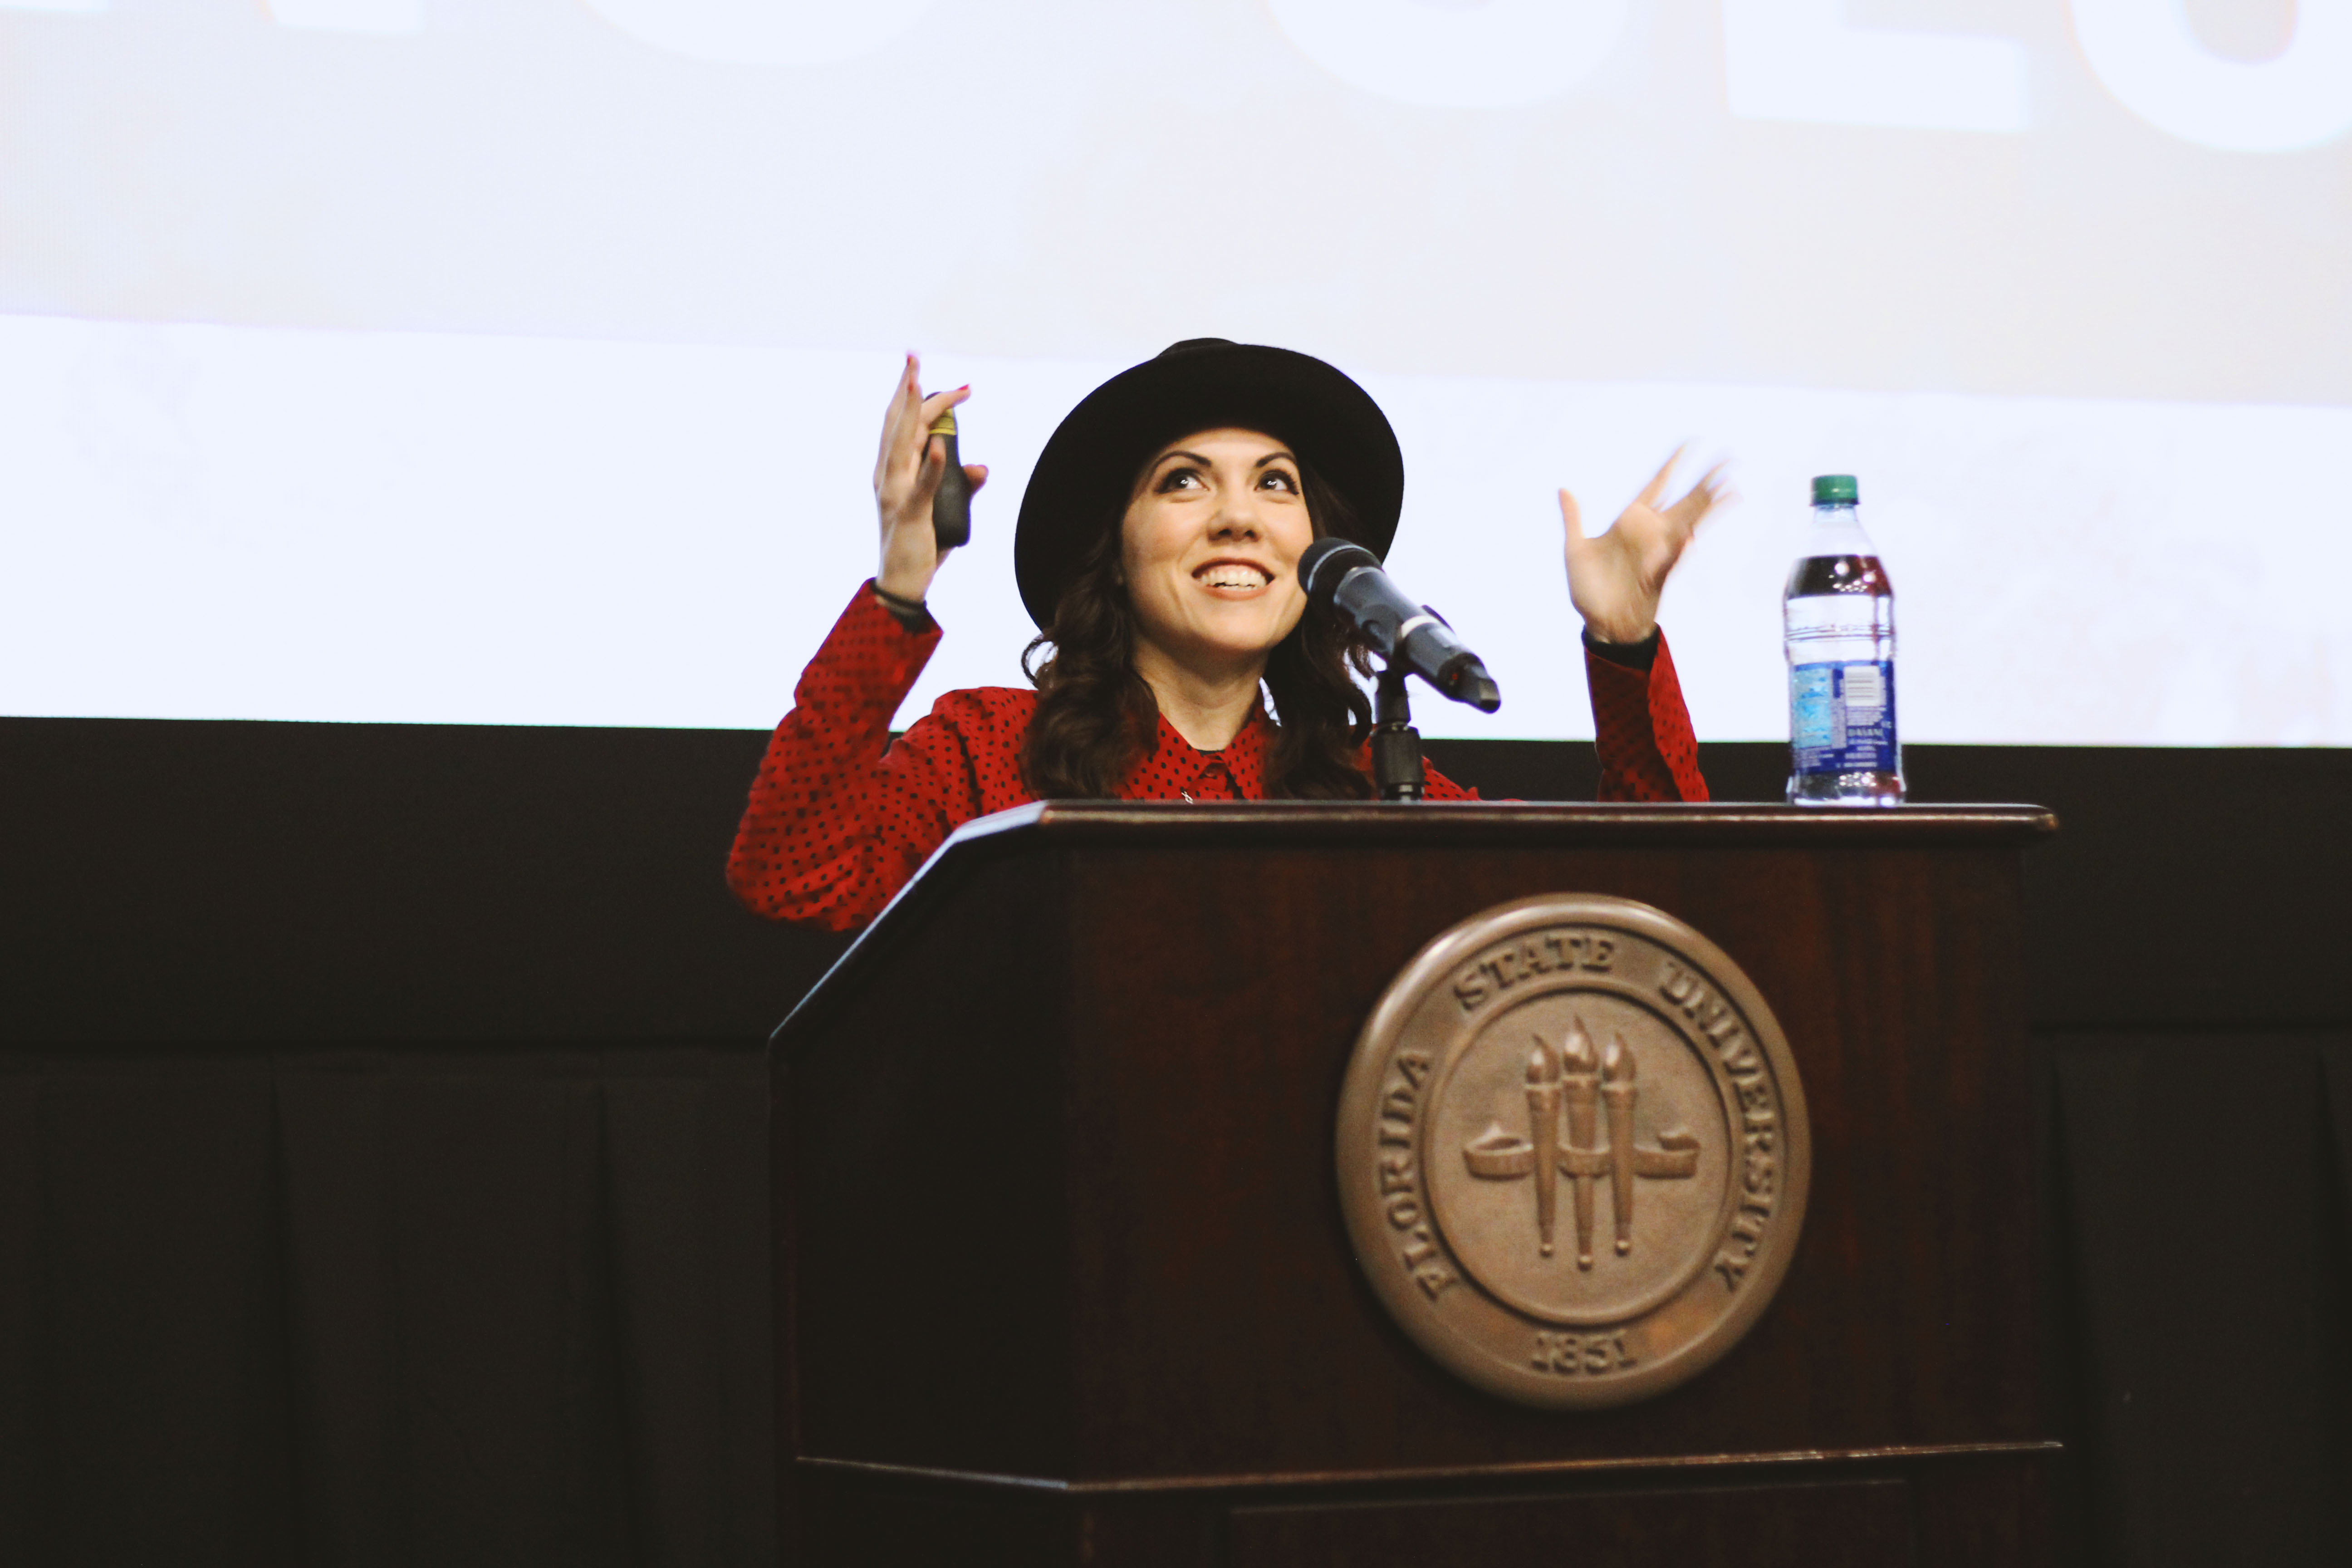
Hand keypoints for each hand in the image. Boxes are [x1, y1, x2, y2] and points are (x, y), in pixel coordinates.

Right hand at [874, 354, 988, 601]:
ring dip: (909, 412)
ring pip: (901, 445)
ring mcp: (894, 494)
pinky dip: (931, 466)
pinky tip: (941, 445)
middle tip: (913, 355)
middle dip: (905, 388)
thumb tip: (983, 467)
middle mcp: (887, 476)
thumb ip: (963, 486)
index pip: (905, 425)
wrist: (902, 583)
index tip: (960, 386)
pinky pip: (921, 486)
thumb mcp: (946, 509)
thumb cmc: (920, 544)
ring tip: (916, 383)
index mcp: (891, 471)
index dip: (925, 399)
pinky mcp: (909, 515)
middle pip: (896, 424)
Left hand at [1560, 451, 1727, 645]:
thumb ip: (1573, 518)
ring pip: (1689, 523)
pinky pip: (1672, 558)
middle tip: (1728, 458)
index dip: (1673, 464)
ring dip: (1707, 508)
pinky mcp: (1658, 574)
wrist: (1601, 625)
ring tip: (1729, 489)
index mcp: (1630, 521)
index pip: (1657, 484)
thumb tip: (1563, 489)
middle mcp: (1649, 533)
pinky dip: (1679, 548)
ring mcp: (1658, 553)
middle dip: (1705, 480)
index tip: (1690, 443)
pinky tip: (1691, 535)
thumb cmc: (1589, 589)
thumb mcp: (1575, 549)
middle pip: (1683, 499)